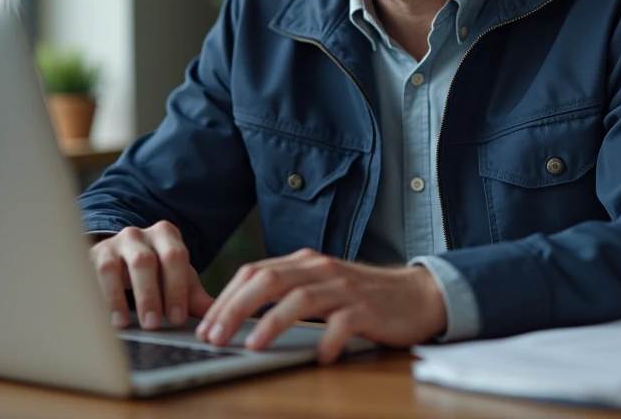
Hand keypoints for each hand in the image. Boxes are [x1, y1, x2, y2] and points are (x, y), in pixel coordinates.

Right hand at [88, 221, 214, 329]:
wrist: (121, 257)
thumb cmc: (156, 273)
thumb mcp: (176, 279)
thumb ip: (194, 297)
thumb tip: (219, 318)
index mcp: (167, 235)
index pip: (175, 257)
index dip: (176, 288)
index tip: (176, 318)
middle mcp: (139, 235)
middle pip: (145, 261)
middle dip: (149, 294)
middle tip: (153, 325)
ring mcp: (112, 244)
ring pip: (113, 266)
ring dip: (118, 296)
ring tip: (123, 323)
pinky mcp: (90, 256)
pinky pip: (89, 275)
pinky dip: (96, 296)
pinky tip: (101, 316)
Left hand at [195, 248, 447, 363]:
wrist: (415, 295)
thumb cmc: (360, 295)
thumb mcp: (320, 286)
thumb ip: (287, 292)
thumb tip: (237, 315)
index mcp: (304, 262)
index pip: (255, 272)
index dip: (225, 298)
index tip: (205, 325)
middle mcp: (321, 269)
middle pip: (269, 280)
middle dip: (235, 308)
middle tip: (215, 336)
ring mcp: (345, 288)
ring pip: (300, 299)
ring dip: (271, 323)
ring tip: (252, 347)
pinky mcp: (367, 309)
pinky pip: (342, 324)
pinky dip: (327, 341)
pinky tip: (318, 357)